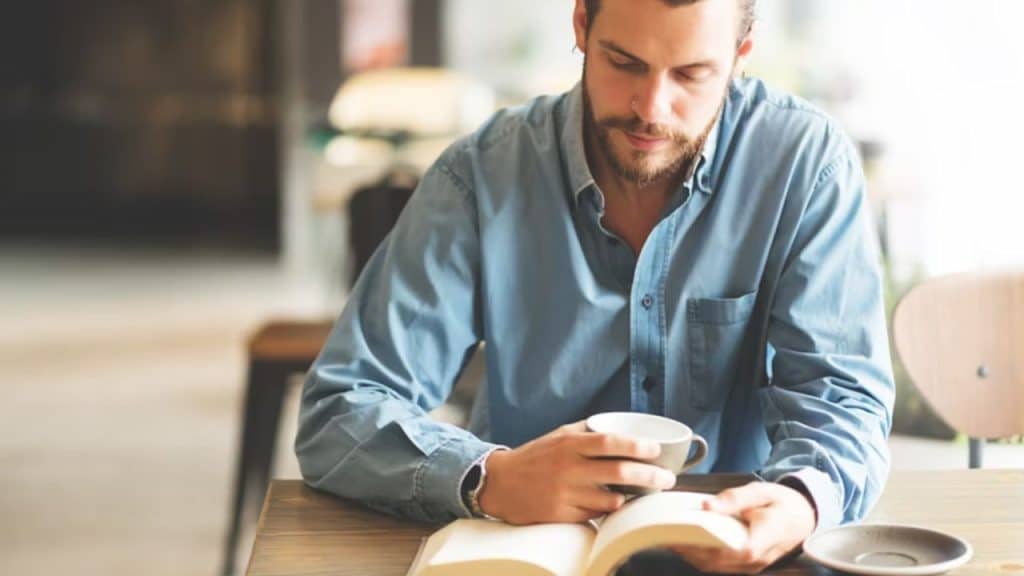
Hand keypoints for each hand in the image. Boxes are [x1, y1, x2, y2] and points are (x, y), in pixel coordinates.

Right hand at [477, 421, 676, 524]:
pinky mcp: (562, 515)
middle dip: (650, 477)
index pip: (611, 442)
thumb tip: (621, 427)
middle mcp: (569, 468)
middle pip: (620, 473)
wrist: (500, 484)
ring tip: (644, 493)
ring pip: (612, 499)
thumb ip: (587, 431)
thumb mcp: (558, 436)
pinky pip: (596, 515)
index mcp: (570, 444)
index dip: (638, 446)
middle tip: (667, 479)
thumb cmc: (534, 457)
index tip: (656, 450)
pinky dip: (609, 509)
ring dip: (632, 497)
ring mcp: (565, 494)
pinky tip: (615, 504)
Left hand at [670, 481, 815, 573]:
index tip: (681, 534)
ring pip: (714, 566)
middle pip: (716, 561)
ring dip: (690, 554)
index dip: (705, 545)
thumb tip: (707, 506)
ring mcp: (750, 565)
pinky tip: (685, 540)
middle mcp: (756, 558)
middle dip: (687, 549)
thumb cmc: (783, 503)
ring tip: (668, 535)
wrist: (804, 517)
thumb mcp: (762, 491)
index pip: (733, 549)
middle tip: (663, 532)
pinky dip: (700, 555)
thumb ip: (735, 498)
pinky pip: (718, 564)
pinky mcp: (745, 564)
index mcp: (763, 538)